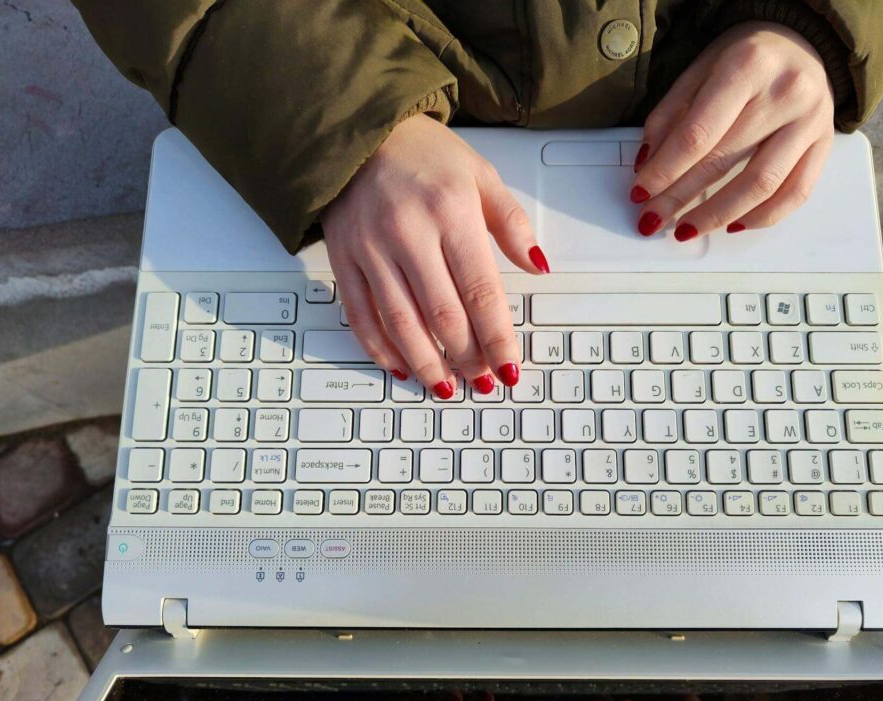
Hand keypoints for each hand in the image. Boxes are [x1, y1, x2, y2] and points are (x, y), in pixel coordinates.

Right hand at [321, 114, 547, 397]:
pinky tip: (402, 367)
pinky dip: (381, 349)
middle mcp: (408, 233)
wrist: (357, 131)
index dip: (497, 337)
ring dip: (428, 364)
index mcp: (450, 212)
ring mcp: (370, 249)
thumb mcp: (480, 175)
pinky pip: (361, 316)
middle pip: (443, 315)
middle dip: (467, 357)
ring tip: (447, 387)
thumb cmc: (422, 154)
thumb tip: (538, 267)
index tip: (509, 368)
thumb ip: (512, 224)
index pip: (480, 291)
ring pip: (401, 324)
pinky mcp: (343, 260)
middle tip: (483, 381)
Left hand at [631, 22, 834, 239]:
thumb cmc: (747, 57)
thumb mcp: (699, 70)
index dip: (664, 170)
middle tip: (652, 217)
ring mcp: (810, 121)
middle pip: (723, 161)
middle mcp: (784, 93)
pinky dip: (762, 217)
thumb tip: (647, 165)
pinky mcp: (824, 145)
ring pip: (761, 185)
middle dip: (679, 197)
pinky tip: (733, 224)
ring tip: (687, 228)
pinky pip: (795, 193)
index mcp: (746, 66)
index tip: (640, 193)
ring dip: (717, 216)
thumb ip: (670, 115)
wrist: (802, 41)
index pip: (697, 134)